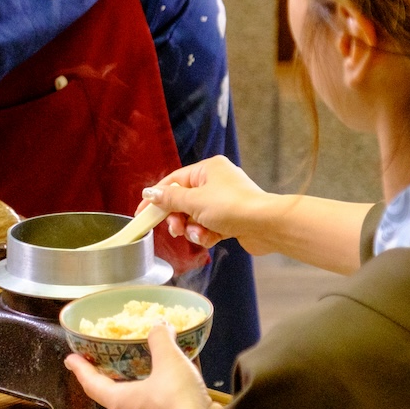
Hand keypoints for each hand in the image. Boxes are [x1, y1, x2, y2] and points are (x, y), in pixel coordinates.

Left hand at [66, 325, 219, 408]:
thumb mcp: (169, 362)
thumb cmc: (176, 404)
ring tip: (148, 372)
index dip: (81, 369)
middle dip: (112, 381)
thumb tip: (158, 325)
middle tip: (112, 365)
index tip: (71, 359)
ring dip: (140, 389)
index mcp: (120, 401)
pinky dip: (164, 398)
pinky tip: (178, 386)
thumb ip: (161, 341)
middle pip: (113, 397)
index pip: (92, 383)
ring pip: (137, 406)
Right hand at [143, 155, 271, 251]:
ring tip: (198, 234)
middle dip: (178, 218)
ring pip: (195, 217)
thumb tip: (150, 193)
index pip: (174, 181)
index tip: (142, 212)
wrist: (267, 226)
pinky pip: (208, 227)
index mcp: (208, 169)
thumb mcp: (194, 201)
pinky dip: (206, 235)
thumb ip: (169, 198)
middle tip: (175, 229)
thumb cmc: (233, 207)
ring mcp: (225, 202)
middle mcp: (217, 183)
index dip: (156, 197)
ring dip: (193, 229)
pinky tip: (210, 238)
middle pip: (183, 201)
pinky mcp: (231, 220)